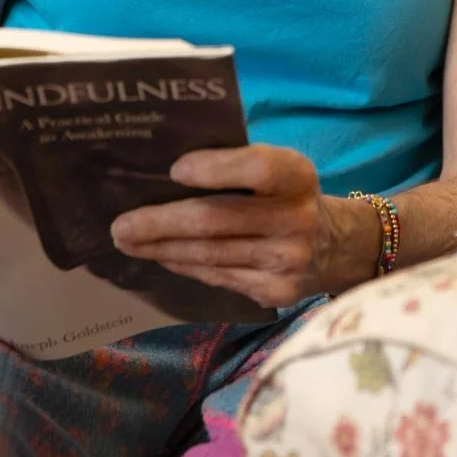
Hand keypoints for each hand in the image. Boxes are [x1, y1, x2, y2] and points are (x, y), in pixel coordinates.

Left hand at [109, 144, 381, 308]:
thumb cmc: (288, 194)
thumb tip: (165, 169)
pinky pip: (217, 277)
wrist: (336, 245)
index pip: (259, 169)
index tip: (175, 169)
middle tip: (120, 225)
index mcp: (297, 176)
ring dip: (162, 249)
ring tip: (128, 242)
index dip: (217, 169)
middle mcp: (296, 220)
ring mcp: (287, 262)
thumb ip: (237, 164)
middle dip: (161, 224)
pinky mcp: (276, 293)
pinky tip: (162, 258)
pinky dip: (184, 266)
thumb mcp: (280, 169)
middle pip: (217, 221)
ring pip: (209, 255)